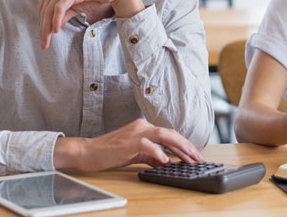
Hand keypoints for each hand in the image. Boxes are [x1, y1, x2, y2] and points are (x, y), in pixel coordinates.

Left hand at [37, 0, 144, 48]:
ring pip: (49, 9)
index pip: (42, 5)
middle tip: (44, 44)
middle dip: (42, 28)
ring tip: (48, 40)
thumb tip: (52, 28)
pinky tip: (56, 30)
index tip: (43, 37)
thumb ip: (63, 14)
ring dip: (47, 27)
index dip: (41, 22)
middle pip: (43, 8)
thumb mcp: (75, 6)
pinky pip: (59, 8)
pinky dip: (55, 20)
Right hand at [53, 118, 202, 171]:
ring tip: (188, 158)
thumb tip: (165, 161)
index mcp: (144, 127)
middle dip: (186, 145)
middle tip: (197, 157)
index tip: (194, 154)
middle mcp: (142, 126)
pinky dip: (158, 152)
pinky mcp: (129, 141)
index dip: (183, 144)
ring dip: (178, 146)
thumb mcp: (134, 154)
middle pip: (169, 133)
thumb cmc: (110, 152)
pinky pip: (147, 145)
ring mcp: (136, 132)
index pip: (168, 134)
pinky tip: (166, 161)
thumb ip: (150, 156)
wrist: (89, 152)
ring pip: (163, 135)